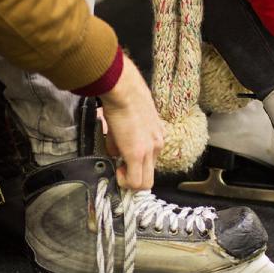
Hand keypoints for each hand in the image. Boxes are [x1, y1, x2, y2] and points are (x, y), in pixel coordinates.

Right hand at [99, 55, 164, 189]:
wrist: (124, 89)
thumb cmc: (124, 97)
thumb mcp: (127, 121)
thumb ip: (123, 141)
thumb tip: (116, 154)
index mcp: (157, 136)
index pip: (150, 162)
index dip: (135, 168)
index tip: (123, 165)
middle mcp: (157, 145)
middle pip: (150, 177)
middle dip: (133, 179)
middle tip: (120, 173)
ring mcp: (149, 151)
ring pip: (145, 183)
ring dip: (129, 181)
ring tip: (118, 170)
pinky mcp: (137, 154)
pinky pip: (135, 181)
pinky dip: (124, 182)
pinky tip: (117, 171)